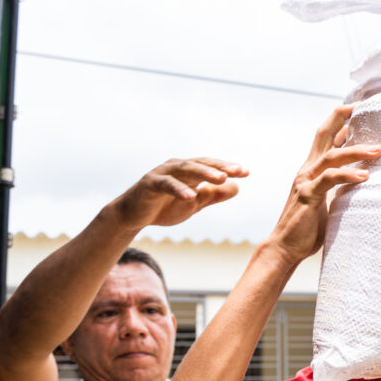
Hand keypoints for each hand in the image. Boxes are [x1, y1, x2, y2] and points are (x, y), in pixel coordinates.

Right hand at [106, 157, 248, 230]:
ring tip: (221, 178)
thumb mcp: (193, 204)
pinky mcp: (149, 183)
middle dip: (220, 167)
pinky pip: (166, 184)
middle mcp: (177, 168)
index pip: (212, 167)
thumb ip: (212, 196)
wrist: (134, 217)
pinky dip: (179, 189)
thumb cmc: (164, 207)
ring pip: (185, 169)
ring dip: (204, 173)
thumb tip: (237, 188)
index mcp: (189, 172)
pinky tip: (191, 196)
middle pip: (201, 163)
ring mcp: (163, 173)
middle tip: (238, 171)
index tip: (246, 172)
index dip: (228, 168)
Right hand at [270, 104, 380, 263]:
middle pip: (323, 135)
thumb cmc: (307, 228)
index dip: (340, 122)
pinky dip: (348, 175)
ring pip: (332, 156)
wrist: (285, 248)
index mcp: (311, 170)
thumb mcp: (326, 202)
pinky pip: (329, 180)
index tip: (357, 109)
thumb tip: (358, 181)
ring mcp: (306, 181)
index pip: (326, 139)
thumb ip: (337, 188)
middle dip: (341, 118)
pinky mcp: (308, 196)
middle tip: (362, 106)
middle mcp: (307, 170)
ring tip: (379, 150)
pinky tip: (364, 176)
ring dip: (356, 151)